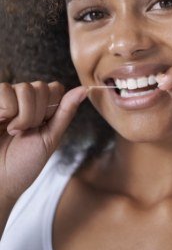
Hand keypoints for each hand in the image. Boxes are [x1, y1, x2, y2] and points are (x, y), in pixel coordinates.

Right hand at [0, 81, 86, 202]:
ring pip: (25, 88)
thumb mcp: (50, 137)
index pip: (55, 88)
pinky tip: (1, 123)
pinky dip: (7, 109)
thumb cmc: (24, 163)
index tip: (43, 127)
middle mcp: (22, 100)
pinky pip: (4, 89)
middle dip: (38, 114)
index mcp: (40, 108)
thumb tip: (85, 89)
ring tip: (14, 131)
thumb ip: (66, 112)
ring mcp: (5, 100)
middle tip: (26, 132)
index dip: (52, 107)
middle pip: (41, 86)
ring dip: (23, 115)